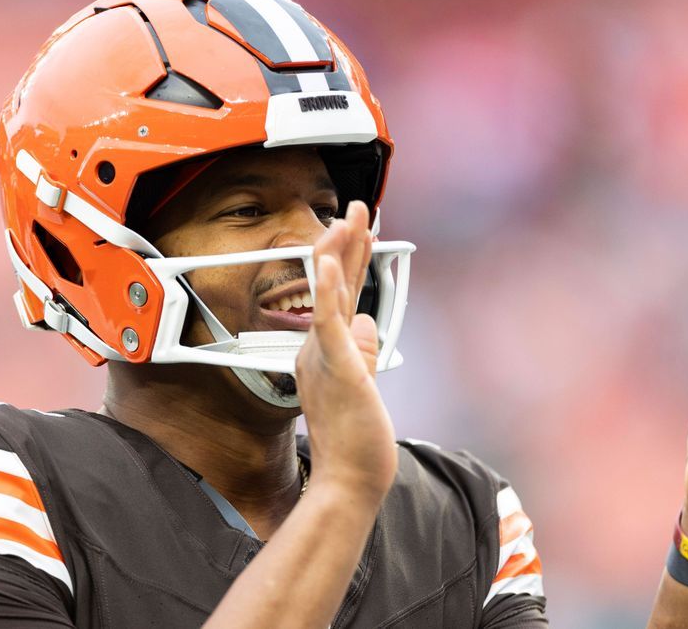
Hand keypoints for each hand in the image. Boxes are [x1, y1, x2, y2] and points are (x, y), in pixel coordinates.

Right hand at [295, 201, 396, 503]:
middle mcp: (319, 349)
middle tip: (355, 206)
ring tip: (344, 218)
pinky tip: (328, 259)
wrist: (348, 482)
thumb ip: (364, 351)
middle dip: (347, 242)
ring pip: (329, 294)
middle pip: (336, 286)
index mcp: (325, 353)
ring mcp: (325, 356)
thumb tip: (368, 321)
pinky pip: (326, 321)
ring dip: (337, 252)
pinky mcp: (335, 366)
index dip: (351, 261)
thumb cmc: (355, 444)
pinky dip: (326, 288)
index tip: (360, 230)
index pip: (342, 296)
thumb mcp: (364, 386)